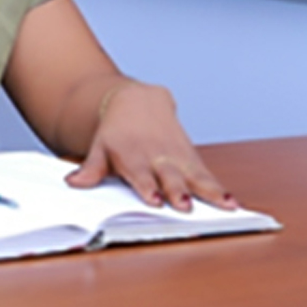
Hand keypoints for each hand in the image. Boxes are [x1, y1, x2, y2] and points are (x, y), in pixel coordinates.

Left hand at [65, 81, 236, 211]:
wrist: (137, 101)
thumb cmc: (118, 131)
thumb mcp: (100, 146)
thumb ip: (92, 168)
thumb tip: (74, 182)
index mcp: (132, 156)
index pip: (140, 174)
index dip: (147, 186)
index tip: (154, 200)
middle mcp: (157, 157)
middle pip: (169, 175)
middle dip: (177, 189)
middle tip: (185, 203)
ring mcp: (176, 157)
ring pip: (194, 175)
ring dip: (208, 191)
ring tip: (223, 205)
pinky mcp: (191, 158)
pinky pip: (207, 174)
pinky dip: (220, 188)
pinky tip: (232, 202)